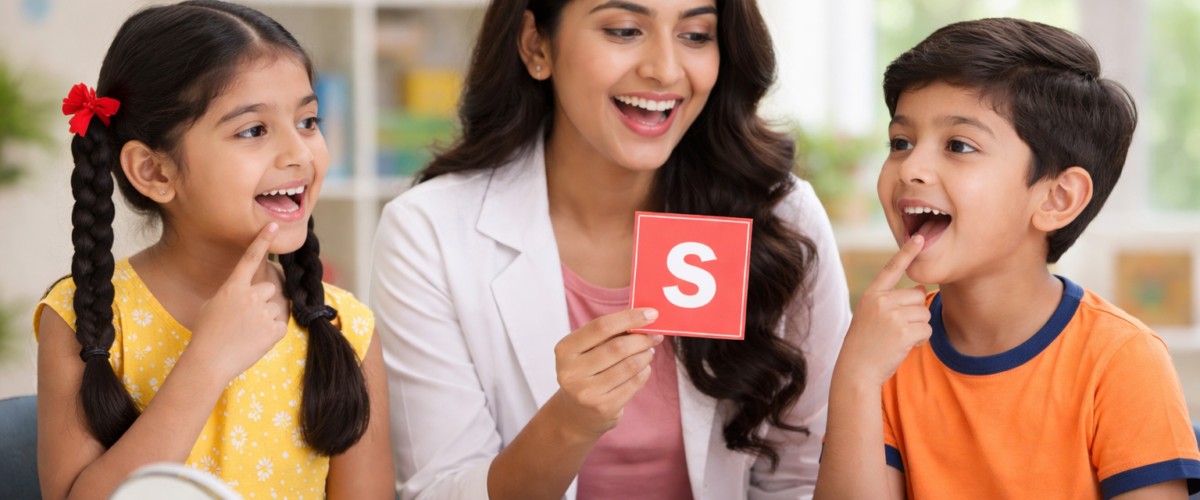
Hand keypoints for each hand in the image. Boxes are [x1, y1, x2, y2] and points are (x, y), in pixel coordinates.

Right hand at [186, 223, 289, 381]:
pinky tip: (255, 339)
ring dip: (266, 316)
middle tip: (245, 318)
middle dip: (261, 300)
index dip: (263, 240)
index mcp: (233, 287)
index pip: (251, 258)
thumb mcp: (214, 305)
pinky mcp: (275, 330)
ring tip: (247, 331)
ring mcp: (264, 312)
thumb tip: (251, 291)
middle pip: (268, 288)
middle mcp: (250, 295)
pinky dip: (271, 332)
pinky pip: (280, 324)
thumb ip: (234, 293)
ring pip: (275, 306)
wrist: (209, 361)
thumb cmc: (207, 334)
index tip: (274, 225)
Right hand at [550, 308, 663, 440]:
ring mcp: (587, 393)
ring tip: (648, 351)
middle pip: (618, 347)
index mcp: (565, 350)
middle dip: (642, 338)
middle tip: (655, 335)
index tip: (651, 313)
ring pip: (630, 365)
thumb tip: (643, 317)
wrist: (577, 414)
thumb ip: (609, 334)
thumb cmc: (587, 372)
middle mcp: (572, 372)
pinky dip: (644, 372)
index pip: (601, 327)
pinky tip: (642, 368)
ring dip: (646, 355)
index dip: (629, 318)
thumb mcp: (586, 350)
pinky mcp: (604, 407)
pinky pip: (635, 383)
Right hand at [836, 235, 931, 387]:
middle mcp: (881, 301)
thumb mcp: (870, 315)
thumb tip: (923, 290)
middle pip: (917, 295)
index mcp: (871, 294)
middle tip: (897, 328)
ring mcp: (892, 316)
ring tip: (899, 338)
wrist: (857, 369)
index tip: (921, 237)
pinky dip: (921, 339)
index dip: (908, 252)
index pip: (892, 268)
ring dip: (918, 327)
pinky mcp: (903, 332)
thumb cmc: (866, 343)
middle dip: (915, 312)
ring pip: (924, 312)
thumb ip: (891, 300)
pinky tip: (904, 346)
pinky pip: (927, 329)